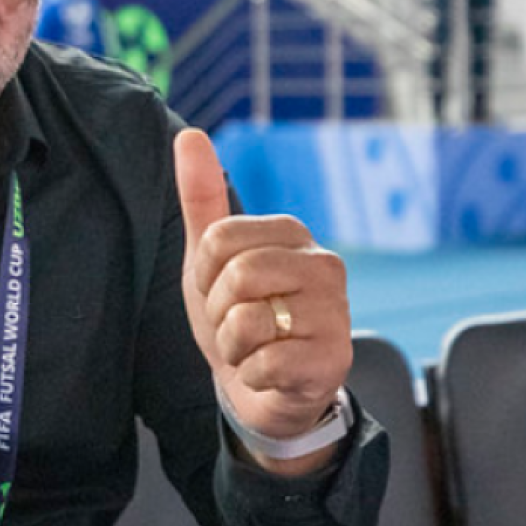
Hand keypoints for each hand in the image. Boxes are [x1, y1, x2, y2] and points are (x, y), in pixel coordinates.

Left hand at [175, 129, 352, 471]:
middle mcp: (325, 266)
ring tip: (254, 348)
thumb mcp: (209, 259)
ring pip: (248, 321)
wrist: (264, 391)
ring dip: (233, 346)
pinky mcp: (333, 360)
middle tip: (236, 325)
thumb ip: (202, 198)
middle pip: (237, 276)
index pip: (218, 238)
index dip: (204, 274)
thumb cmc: (238, 317)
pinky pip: (264, 363)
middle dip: (219, 311)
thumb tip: (190, 134)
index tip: (220, 291)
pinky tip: (271, 372)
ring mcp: (335, 313)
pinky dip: (252, 374)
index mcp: (293, 234)